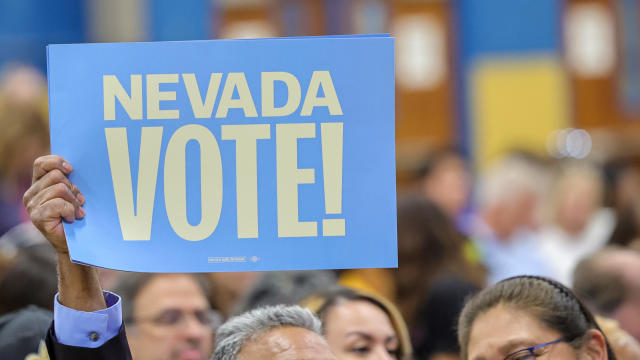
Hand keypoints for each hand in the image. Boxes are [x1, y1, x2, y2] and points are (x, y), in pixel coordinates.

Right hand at [23, 155, 105, 310]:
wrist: (77, 243)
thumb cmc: (78, 216)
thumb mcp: (74, 194)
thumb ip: (70, 180)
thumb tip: (78, 166)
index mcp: (38, 185)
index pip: (41, 163)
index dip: (57, 162)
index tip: (72, 170)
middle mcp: (31, 194)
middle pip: (56, 176)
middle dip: (73, 189)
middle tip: (79, 202)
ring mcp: (32, 206)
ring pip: (59, 189)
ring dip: (74, 202)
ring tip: (77, 212)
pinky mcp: (37, 217)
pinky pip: (58, 204)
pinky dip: (70, 210)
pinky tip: (73, 218)